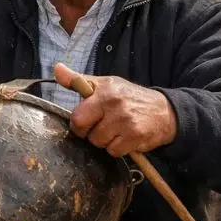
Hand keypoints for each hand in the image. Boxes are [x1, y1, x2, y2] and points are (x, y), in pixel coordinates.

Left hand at [53, 64, 176, 155]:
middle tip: (101, 126)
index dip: (79, 123)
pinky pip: (114, 152)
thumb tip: (57, 68)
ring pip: (100, 143)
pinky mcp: (136, 137)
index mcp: (105, 91)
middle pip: (87, 133)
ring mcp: (126, 122)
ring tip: (116, 131)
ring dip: (106, 141)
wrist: (164, 112)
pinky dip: (118, 149)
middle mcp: (116, 105)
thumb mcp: (105, 84)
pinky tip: (125, 138)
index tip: (86, 121)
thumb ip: (78, 80)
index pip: (78, 116)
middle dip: (90, 133)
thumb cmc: (129, 97)